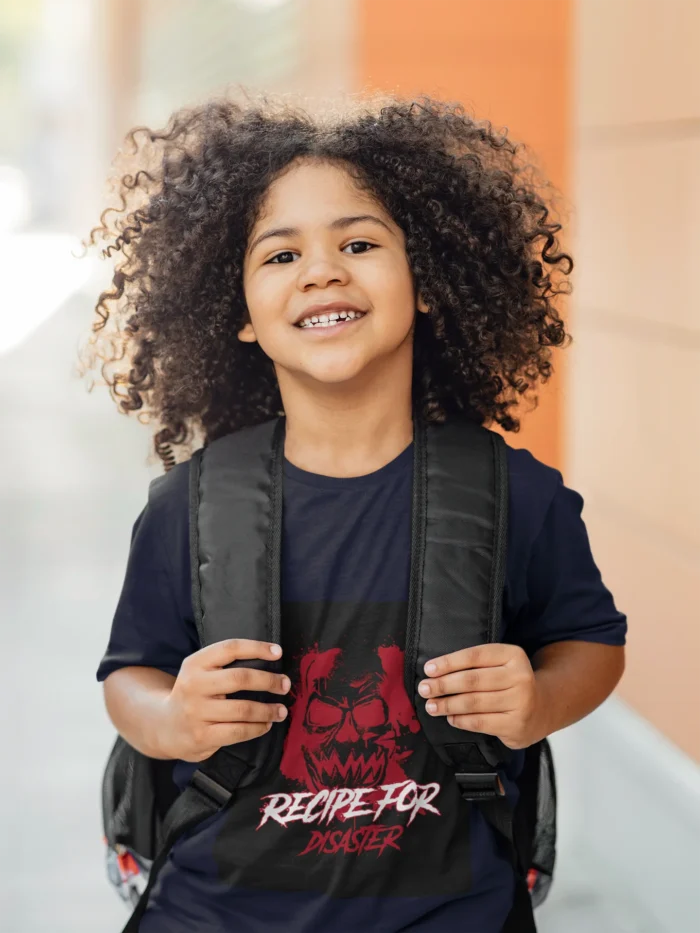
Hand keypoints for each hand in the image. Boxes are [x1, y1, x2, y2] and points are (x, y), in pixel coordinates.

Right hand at [160, 639, 290, 761]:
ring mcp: (197, 712)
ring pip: (242, 708)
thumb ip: (225, 664)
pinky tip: (266, 725)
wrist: (164, 726)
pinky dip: (257, 728)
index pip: (230, 648)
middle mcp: (194, 685)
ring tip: (282, 710)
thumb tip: (270, 659)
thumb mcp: (201, 672)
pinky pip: (238, 731)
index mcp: (195, 663)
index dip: (257, 648)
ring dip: (268, 709)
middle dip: (268, 681)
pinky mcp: (202, 736)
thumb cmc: (194, 694)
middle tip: (285, 684)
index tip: (278, 653)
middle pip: (239, 678)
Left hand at [417, 643, 546, 749]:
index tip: (428, 669)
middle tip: (424, 688)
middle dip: (443, 685)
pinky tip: (450, 717)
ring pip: (473, 703)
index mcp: (513, 655)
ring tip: (431, 705)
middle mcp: (520, 677)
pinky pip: (480, 722)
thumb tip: (435, 671)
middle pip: (472, 680)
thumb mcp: (500, 664)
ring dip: (447, 704)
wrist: (543, 708)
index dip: (449, 662)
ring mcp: (520, 703)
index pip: (474, 656)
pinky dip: (460, 720)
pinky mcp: (515, 725)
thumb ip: (475, 664)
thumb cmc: (510, 683)